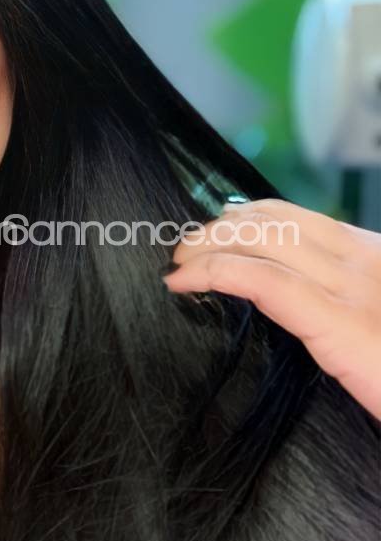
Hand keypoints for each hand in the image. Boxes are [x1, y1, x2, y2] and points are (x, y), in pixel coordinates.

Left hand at [163, 198, 380, 420]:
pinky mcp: (341, 323)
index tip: (210, 234)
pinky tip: (189, 282)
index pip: (293, 217)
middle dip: (217, 229)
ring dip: (208, 247)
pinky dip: (216, 273)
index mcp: (372, 254)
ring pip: (262, 241)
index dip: (242, 217)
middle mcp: (363, 259)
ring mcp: (353, 287)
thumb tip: (292, 299)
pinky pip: (264, 282)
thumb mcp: (375, 321)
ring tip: (180, 265)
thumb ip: (341, 304)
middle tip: (184, 252)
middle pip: (270, 221)